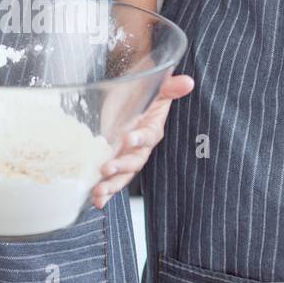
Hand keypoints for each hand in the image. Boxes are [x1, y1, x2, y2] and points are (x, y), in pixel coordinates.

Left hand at [91, 74, 193, 208]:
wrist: (128, 96)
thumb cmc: (142, 90)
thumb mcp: (155, 86)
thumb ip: (170, 87)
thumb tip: (188, 82)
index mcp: (152, 129)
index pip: (147, 136)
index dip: (139, 139)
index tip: (127, 139)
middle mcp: (141, 148)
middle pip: (134, 162)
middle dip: (121, 168)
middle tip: (107, 170)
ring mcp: (126, 156)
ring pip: (122, 175)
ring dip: (111, 185)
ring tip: (99, 193)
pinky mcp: (113, 160)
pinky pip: (110, 179)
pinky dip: (103, 191)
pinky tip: (95, 199)